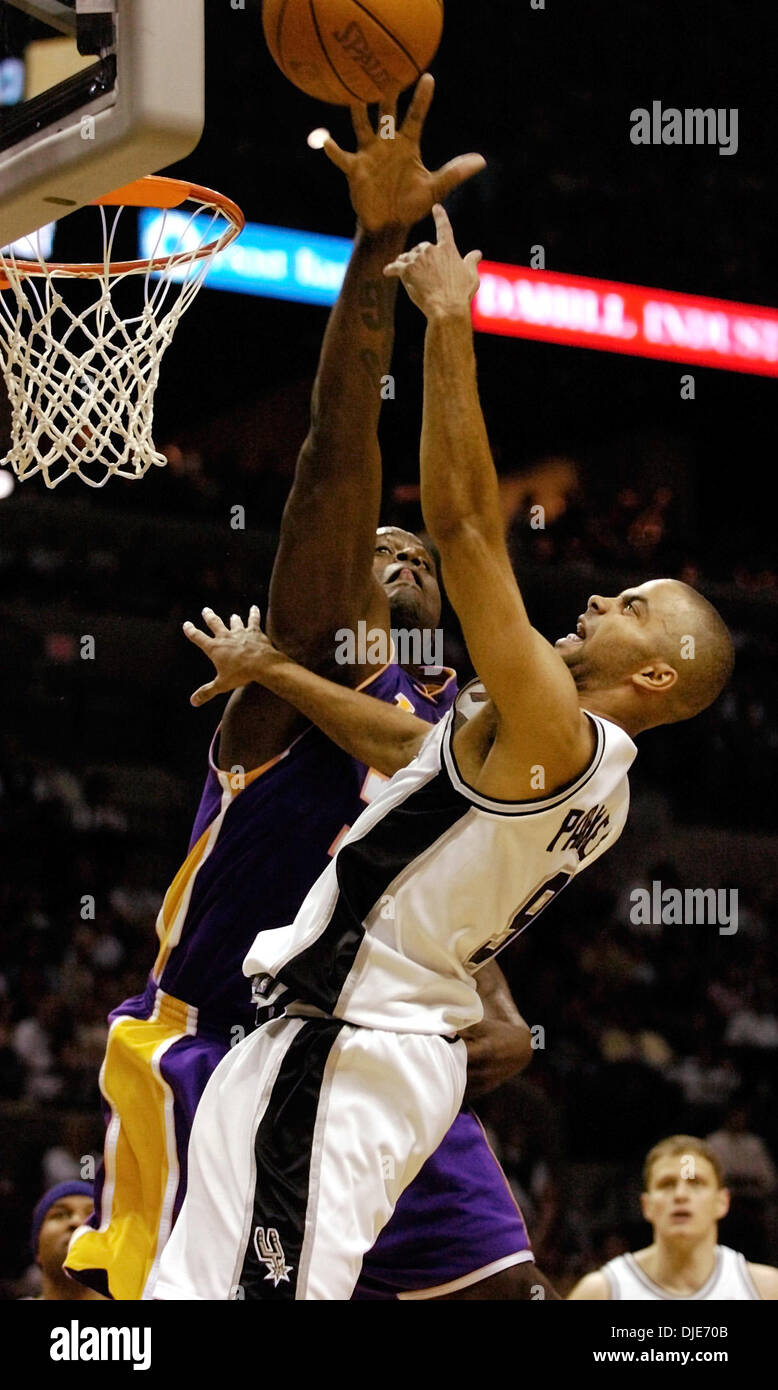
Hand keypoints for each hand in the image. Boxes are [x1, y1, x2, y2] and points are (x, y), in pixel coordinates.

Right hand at [183, 606, 276, 705]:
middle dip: (209, 617)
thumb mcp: (221, 685)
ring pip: (234, 622)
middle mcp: (226, 637)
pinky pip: (253, 620)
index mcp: (215, 648)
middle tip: (205, 610)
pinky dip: (253, 614)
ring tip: (232, 616)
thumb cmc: (241, 675)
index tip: (187, 625)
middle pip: (215, 624)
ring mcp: (241, 633)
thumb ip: (207, 692)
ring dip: (233, 619)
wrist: (262, 665)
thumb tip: (193, 702)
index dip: (191, 631)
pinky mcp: (255, 632)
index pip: (198, 638)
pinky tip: (254, 608)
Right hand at [321, 73, 484, 232]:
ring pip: (362, 126)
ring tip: (354, 95)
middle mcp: (387, 143)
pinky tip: (327, 142)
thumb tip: (481, 161)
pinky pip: (342, 156)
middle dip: (387, 95)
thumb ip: (455, 172)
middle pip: (387, 113)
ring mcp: (369, 154)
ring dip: (358, 112)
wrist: (390, 223)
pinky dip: (334, 150)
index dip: (422, 98)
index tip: (428, 77)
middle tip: (386, 72)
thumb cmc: (411, 204)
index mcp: (407, 144)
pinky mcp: (355, 169)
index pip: (416, 116)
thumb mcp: (435, 188)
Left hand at [383, 203, 481, 317]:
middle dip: (420, 255)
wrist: (446, 307)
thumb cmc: (461, 294)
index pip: (444, 228)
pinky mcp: (406, 270)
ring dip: (406, 261)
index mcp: (448, 248)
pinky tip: (387, 272)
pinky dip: (391, 269)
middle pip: (422, 247)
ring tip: (404, 268)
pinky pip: (395, 267)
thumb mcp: (471, 276)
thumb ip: (471, 262)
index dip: (440, 216)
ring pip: (408, 257)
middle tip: (420, 267)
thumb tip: (477, 253)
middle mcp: (431, 250)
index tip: (436, 207)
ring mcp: (418, 259)